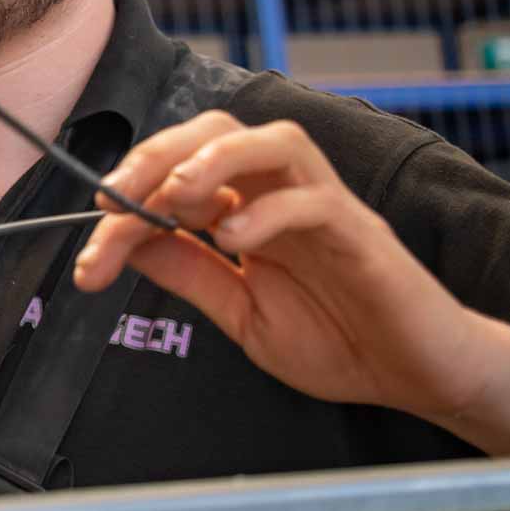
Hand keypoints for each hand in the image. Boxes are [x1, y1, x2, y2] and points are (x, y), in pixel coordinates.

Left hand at [73, 112, 495, 428]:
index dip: (127, 202)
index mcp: (250, 207)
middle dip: (156, 156)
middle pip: (218, 131)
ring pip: (274, 141)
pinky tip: (234, 240)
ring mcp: (325, 206)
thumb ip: (190, 273)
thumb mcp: (242, 312)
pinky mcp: (362, 233)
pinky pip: (315, 200)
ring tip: (175, 197)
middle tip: (113, 200)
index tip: (91, 251)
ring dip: (214, 159)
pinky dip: (268, 211)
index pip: (177, 176)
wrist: (418, 379)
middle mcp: (283, 193)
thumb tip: (124, 242)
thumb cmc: (338, 341)